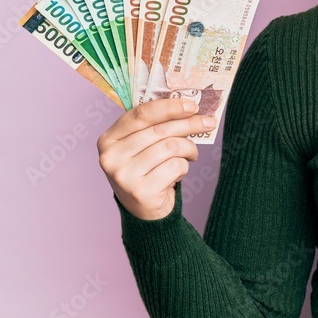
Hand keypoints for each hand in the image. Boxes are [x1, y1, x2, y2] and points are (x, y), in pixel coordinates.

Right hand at [97, 98, 213, 219]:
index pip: (140, 114)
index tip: (192, 105)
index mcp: (108, 139)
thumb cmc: (147, 170)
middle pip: (159, 130)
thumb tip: (190, 107)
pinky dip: (183, 168)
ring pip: (170, 147)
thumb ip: (156, 126)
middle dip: (189, 124)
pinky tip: (177, 174)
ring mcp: (124, 175)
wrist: (144, 211)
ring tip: (191, 155)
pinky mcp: (140, 191)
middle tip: (208, 123)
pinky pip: (175, 167)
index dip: (169, 106)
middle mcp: (111, 157)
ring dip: (189, 149)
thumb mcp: (143, 146)